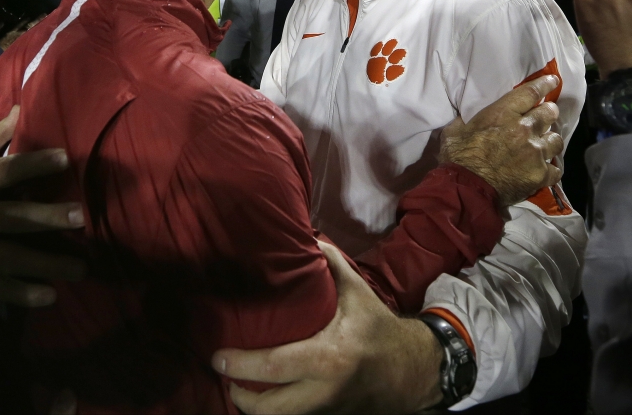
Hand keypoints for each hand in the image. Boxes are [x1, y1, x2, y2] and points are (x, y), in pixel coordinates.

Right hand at [0, 106, 86, 306]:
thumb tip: (20, 108)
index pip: (5, 170)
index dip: (34, 164)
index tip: (65, 158)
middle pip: (14, 217)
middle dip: (48, 218)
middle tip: (80, 217)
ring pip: (13, 258)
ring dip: (47, 264)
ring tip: (80, 268)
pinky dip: (22, 293)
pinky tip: (48, 297)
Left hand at [212, 241, 442, 414]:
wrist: (414, 371)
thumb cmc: (379, 329)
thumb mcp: (357, 293)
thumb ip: (331, 262)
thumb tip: (307, 235)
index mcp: (328, 357)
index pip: (272, 367)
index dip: (239, 364)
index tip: (217, 356)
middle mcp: (325, 391)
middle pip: (269, 409)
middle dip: (240, 397)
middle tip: (225, 376)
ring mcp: (328, 411)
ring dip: (255, 408)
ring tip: (240, 387)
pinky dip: (277, 411)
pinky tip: (266, 396)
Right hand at [438, 74, 563, 206]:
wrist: (467, 189)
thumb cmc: (458, 158)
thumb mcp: (454, 131)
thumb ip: (466, 121)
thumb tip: (466, 118)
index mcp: (503, 114)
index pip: (530, 92)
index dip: (544, 84)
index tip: (553, 81)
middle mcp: (524, 129)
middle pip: (549, 113)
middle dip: (549, 112)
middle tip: (547, 115)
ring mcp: (535, 152)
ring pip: (556, 140)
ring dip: (550, 140)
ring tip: (545, 144)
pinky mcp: (540, 174)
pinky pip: (556, 169)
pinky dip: (551, 168)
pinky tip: (546, 169)